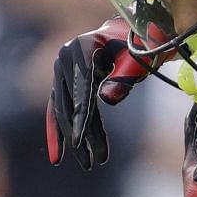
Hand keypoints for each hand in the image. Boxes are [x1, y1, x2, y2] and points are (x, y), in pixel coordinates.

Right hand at [46, 17, 151, 168]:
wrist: (129, 33)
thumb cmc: (138, 44)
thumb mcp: (137, 59)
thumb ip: (125, 76)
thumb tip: (106, 100)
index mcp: (81, 50)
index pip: (81, 91)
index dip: (81, 118)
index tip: (81, 142)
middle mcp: (65, 59)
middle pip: (70, 104)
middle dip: (80, 136)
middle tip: (92, 163)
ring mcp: (62, 70)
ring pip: (64, 110)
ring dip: (74, 138)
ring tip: (87, 164)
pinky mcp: (64, 80)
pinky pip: (59, 108)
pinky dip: (59, 131)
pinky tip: (59, 155)